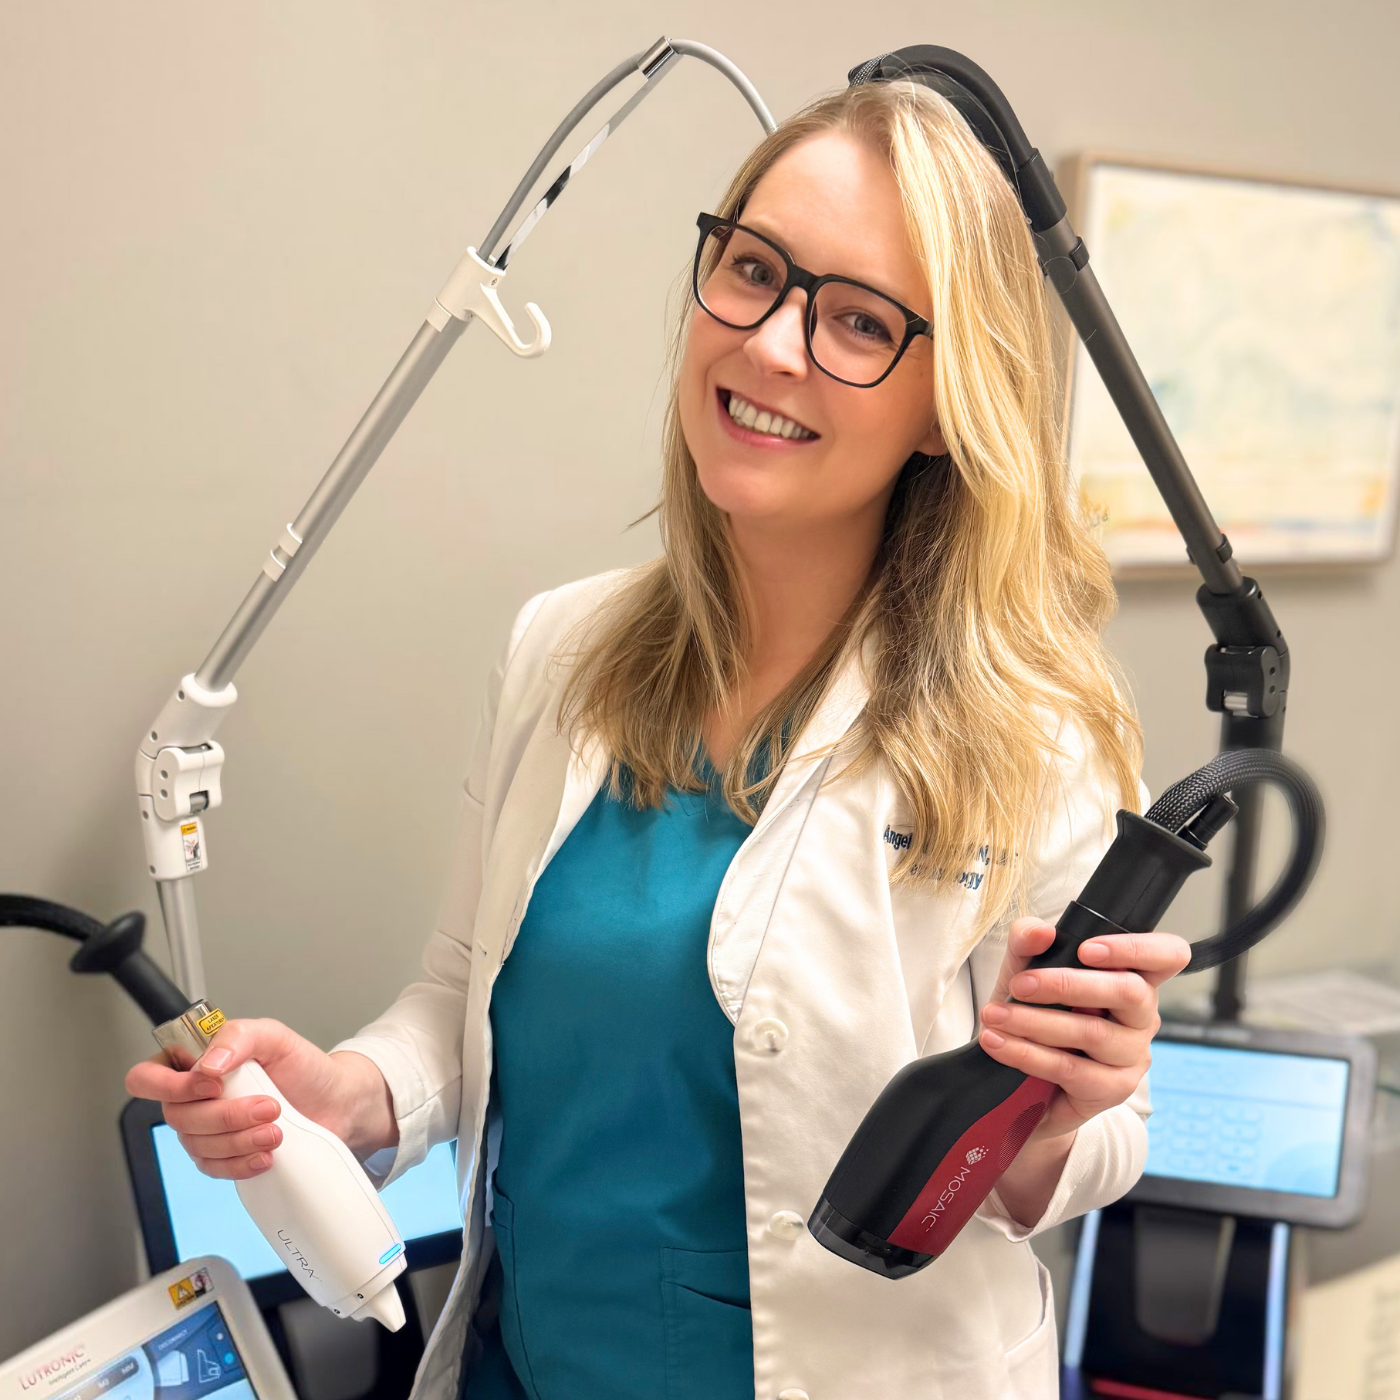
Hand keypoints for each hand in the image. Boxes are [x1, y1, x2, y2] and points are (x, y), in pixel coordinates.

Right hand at [125, 1018, 396, 1180]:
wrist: (334, 1103)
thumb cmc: (303, 1067)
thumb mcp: (275, 1037)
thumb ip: (239, 1036)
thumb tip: (207, 1064)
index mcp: (196, 1063)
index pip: (147, 1077)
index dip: (170, 1086)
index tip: (214, 1084)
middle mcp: (193, 1098)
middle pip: (177, 1117)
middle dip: (225, 1116)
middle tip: (269, 1106)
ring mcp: (205, 1131)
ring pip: (197, 1146)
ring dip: (239, 1140)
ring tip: (276, 1130)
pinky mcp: (223, 1157)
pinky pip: (214, 1169)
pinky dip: (240, 1164)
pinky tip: (265, 1155)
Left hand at [976, 918, 1190, 1224]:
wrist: (1023, 1079)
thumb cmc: (1036, 1012)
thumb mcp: (1025, 969)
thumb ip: (1028, 943)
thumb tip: (1040, 932)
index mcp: (1133, 976)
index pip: (1167, 955)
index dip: (1138, 948)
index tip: (1086, 949)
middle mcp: (1141, 1015)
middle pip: (1129, 991)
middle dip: (1068, 984)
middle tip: (1021, 984)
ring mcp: (1133, 1054)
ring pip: (1094, 1033)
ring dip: (1035, 1022)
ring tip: (995, 1016)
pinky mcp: (1113, 1089)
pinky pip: (1071, 1069)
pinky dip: (1027, 1053)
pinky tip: (997, 1043)